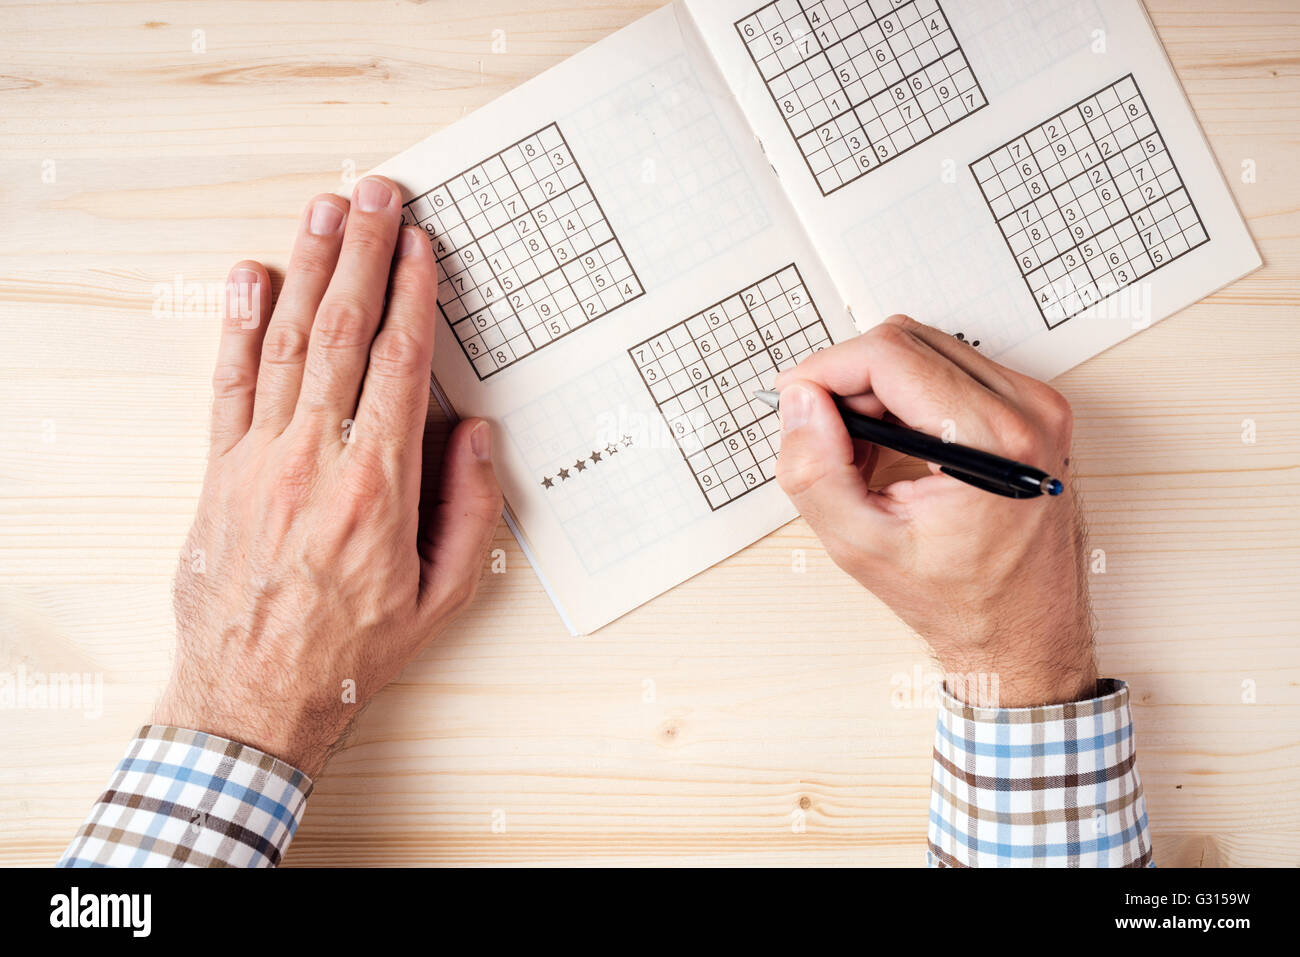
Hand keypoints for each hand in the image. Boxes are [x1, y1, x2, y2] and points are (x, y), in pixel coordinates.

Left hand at [154, 177, 502, 775]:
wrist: (254, 697)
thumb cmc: (353, 653)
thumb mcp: (444, 598)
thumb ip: (471, 510)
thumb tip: (475, 433)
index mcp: (378, 488)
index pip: (398, 365)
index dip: (411, 295)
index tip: (420, 245)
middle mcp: (315, 461)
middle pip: (342, 334)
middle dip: (362, 254)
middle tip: (376, 194)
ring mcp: (259, 462)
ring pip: (285, 344)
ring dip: (308, 269)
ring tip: (324, 211)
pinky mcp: (219, 474)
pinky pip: (229, 384)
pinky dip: (239, 325)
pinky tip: (252, 278)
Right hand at [774, 316, 1094, 707]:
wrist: (1024, 632)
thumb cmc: (962, 601)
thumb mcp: (862, 546)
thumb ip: (815, 470)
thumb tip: (800, 402)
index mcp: (994, 440)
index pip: (891, 354)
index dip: (826, 369)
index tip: (793, 398)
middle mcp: (1027, 411)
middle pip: (908, 341)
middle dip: (849, 379)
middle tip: (824, 435)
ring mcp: (1036, 407)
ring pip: (926, 349)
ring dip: (876, 387)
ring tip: (858, 450)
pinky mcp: (1031, 411)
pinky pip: (950, 369)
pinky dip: (905, 396)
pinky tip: (891, 446)